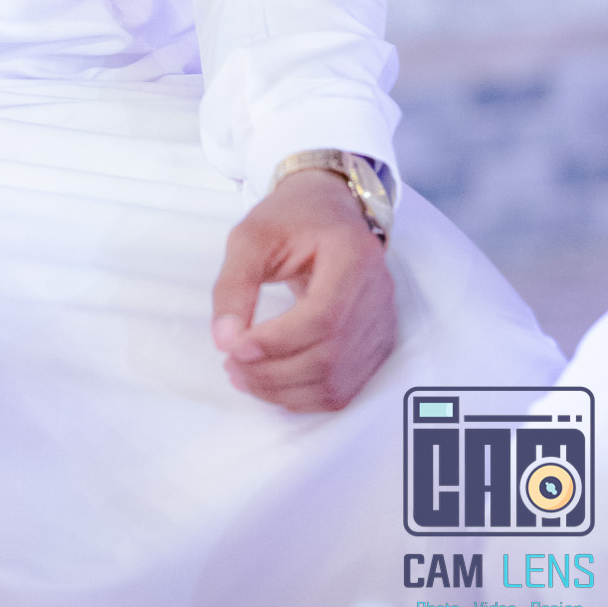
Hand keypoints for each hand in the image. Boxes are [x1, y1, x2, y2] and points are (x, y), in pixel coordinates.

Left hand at [210, 169, 395, 411]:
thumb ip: (234, 285)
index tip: (235, 347)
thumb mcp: (252, 237)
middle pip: (329, 357)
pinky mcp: (376, 345)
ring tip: (244, 374)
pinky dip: (303, 396)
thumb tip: (225, 339)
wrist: (331, 210)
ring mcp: (382, 324)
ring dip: (284, 390)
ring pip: (336, 382)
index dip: (277, 342)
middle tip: (231, 364)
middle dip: (273, 372)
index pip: (323, 318)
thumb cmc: (293, 218)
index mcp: (354, 258)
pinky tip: (271, 381)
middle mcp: (378, 295)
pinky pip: (342, 388)